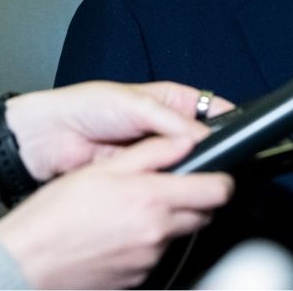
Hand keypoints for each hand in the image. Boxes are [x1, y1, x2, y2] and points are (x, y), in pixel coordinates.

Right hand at [0, 135, 233, 288]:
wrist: (27, 260)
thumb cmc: (55, 216)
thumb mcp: (101, 170)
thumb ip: (150, 153)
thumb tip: (184, 141)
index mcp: (151, 199)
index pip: (216, 191)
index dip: (220, 180)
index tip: (216, 175)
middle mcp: (156, 232)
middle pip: (203, 216)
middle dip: (194, 201)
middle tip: (167, 190)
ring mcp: (149, 260)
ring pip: (177, 236)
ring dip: (166, 222)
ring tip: (130, 212)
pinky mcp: (139, 279)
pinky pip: (155, 257)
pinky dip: (146, 244)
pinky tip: (119, 235)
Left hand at [6, 81, 232, 180]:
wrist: (49, 138)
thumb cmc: (85, 107)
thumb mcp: (133, 104)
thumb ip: (171, 121)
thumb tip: (204, 137)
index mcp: (170, 101)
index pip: (212, 110)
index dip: (229, 122)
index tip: (243, 136)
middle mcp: (167, 128)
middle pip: (204, 143)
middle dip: (211, 153)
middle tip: (220, 163)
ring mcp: (155, 155)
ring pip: (186, 167)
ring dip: (189, 172)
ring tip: (195, 177)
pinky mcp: (143, 178)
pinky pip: (165, 184)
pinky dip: (170, 188)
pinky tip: (173, 190)